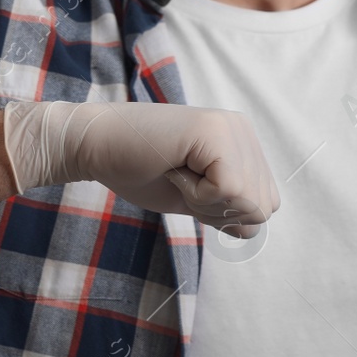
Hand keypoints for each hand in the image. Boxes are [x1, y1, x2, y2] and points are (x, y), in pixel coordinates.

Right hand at [1, 100, 278, 237]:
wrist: (91, 145)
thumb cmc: (134, 170)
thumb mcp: (193, 198)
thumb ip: (226, 208)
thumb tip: (250, 228)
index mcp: (241, 143)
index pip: (264, 204)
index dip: (222, 214)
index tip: (186, 188)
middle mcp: (242, 130)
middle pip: (262, 206)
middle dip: (216, 211)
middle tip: (180, 182)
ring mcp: (231, 128)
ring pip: (249, 200)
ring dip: (205, 201)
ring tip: (176, 174)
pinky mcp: (214, 133)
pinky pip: (228, 189)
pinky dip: (197, 194)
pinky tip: (173, 170)